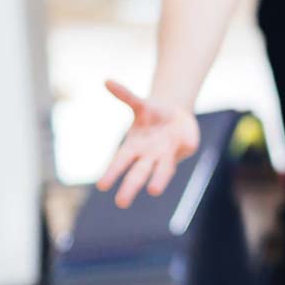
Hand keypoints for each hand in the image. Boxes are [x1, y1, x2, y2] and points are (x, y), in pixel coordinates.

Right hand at [95, 81, 199, 207]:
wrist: (176, 116)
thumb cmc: (153, 113)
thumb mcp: (140, 103)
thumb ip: (125, 94)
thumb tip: (107, 80)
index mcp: (133, 147)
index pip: (120, 163)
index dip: (112, 173)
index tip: (102, 186)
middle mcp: (148, 156)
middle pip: (137, 174)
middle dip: (130, 187)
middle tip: (121, 203)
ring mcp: (165, 156)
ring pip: (160, 171)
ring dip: (157, 180)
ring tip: (153, 190)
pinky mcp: (181, 152)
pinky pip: (180, 151)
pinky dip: (180, 148)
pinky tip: (183, 145)